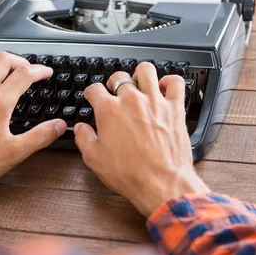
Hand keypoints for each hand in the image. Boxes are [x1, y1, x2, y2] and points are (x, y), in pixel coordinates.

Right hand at [74, 63, 209, 216]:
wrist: (161, 183)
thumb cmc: (130, 173)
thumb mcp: (95, 160)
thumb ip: (84, 139)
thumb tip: (80, 128)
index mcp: (109, 110)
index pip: (95, 89)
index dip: (91, 93)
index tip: (93, 98)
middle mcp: (131, 100)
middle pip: (119, 77)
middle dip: (114, 83)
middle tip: (114, 93)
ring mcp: (155, 101)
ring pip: (146, 71)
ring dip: (139, 75)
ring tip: (138, 84)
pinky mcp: (175, 108)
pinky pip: (175, 82)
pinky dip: (169, 81)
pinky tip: (164, 88)